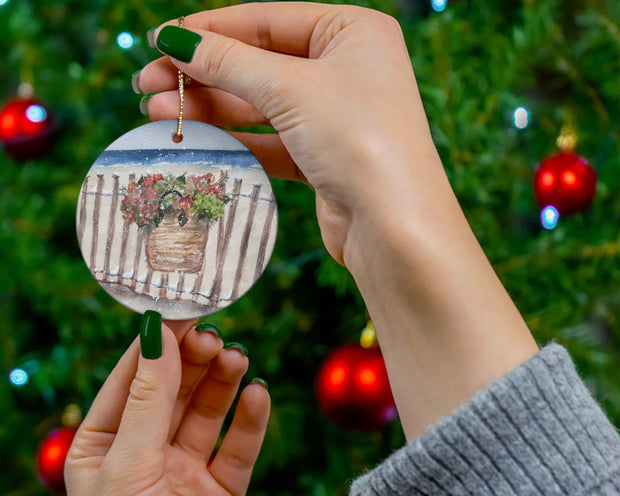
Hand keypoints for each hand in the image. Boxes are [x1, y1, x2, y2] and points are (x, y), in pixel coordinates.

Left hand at [65, 317, 269, 495]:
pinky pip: (238, 450)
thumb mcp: (127, 464)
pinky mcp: (219, 492)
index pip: (129, 381)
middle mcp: (142, 455)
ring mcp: (182, 473)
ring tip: (237, 356)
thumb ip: (148, 400)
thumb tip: (157, 333)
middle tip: (211, 334)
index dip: (156, 344)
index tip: (180, 310)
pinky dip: (251, 421)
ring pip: (208, 414)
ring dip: (224, 380)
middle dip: (194, 359)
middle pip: (173, 392)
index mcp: (102, 449)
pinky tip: (258, 393)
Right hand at [135, 2, 441, 264]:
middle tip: (147, 84)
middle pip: (260, 62)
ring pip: (261, 104)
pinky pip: (271, 140)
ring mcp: (336, 115)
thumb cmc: (358, 140)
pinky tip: (194, 139)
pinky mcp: (324, 157)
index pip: (268, 20)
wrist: (394, 227)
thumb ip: (229, 62)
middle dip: (202, 74)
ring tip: (156, 112)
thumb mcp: (290, 88)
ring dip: (210, 108)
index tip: (160, 40)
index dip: (210, 29)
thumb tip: (175, 39)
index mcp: (353, 32)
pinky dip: (234, 140)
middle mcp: (348, 69)